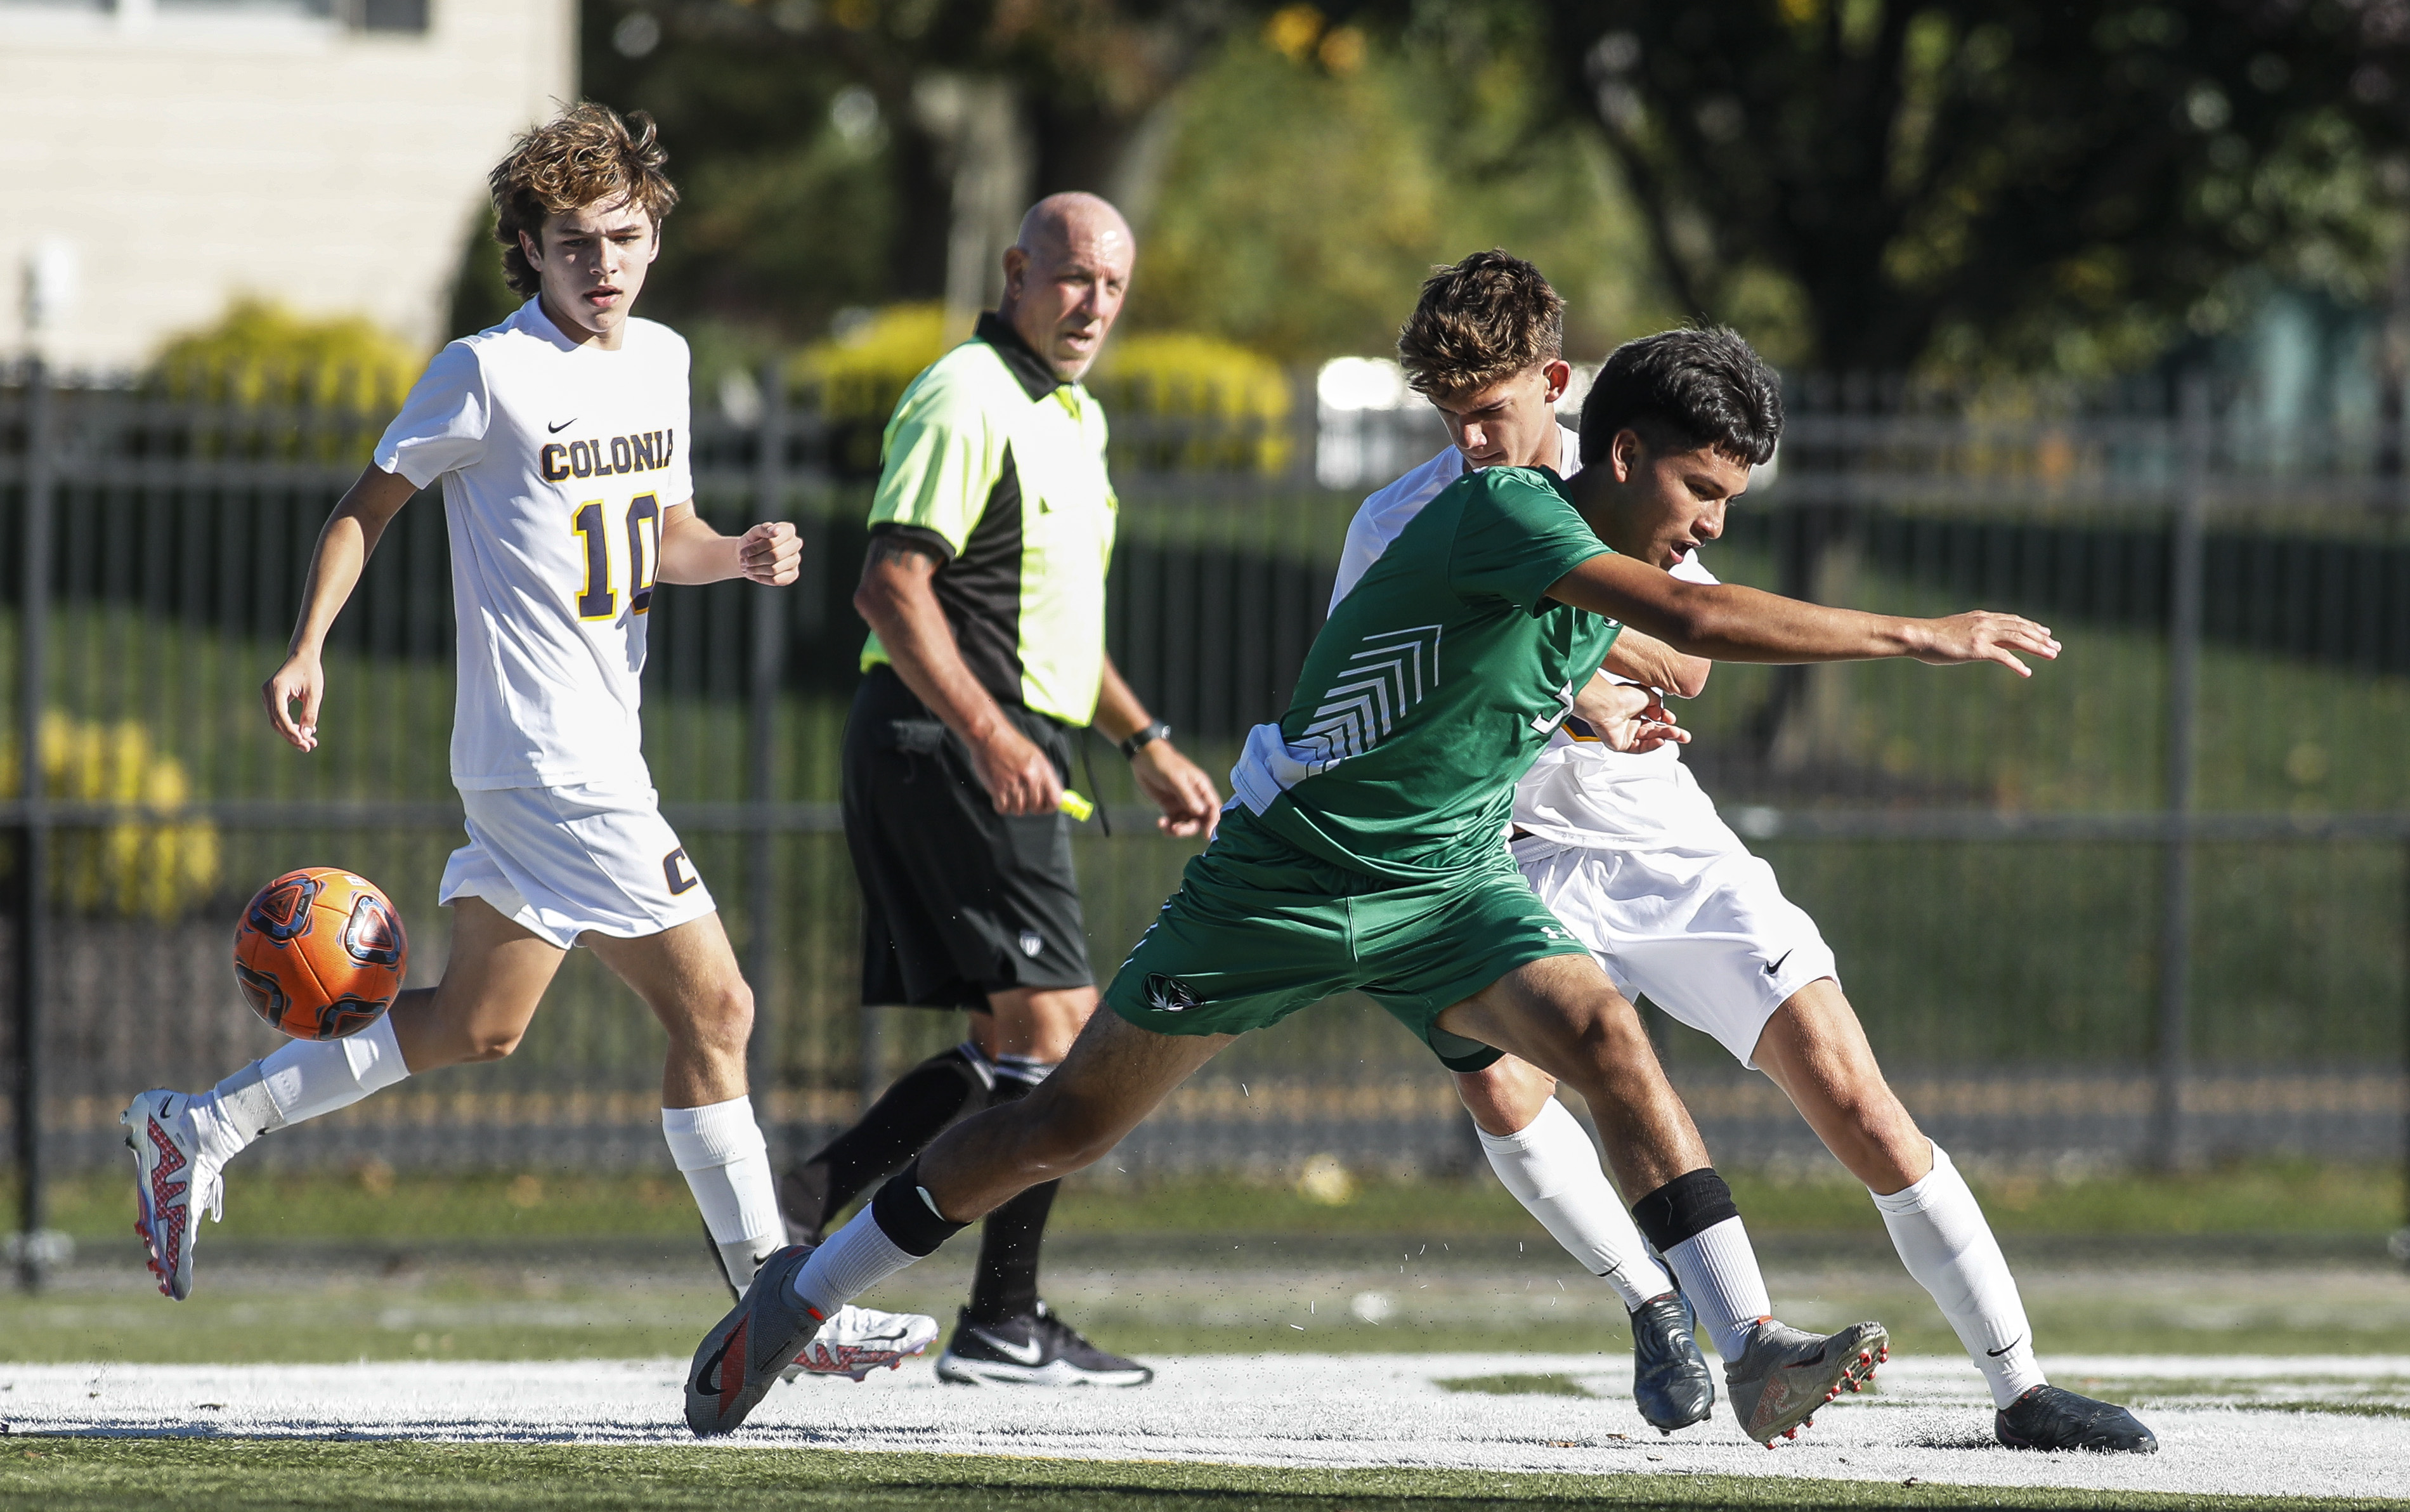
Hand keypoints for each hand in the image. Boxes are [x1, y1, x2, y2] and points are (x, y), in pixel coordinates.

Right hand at [262, 652, 325, 751]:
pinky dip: (291, 725)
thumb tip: (305, 735)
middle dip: (292, 736)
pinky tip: (307, 731)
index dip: (290, 730)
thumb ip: (310, 713)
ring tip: (311, 742)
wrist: (302, 655)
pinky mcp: (271, 698)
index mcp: (276, 688)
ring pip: (277, 721)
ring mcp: (266, 695)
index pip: (280, 715)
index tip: (302, 742)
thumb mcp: (315, 692)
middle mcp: (267, 692)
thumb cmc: (310, 671)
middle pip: (276, 721)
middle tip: (309, 747)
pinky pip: (279, 716)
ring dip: (292, 733)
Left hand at [738, 521, 800, 585]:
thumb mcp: (754, 532)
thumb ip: (764, 529)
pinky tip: (754, 574)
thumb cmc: (753, 541)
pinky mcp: (793, 574)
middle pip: (775, 556)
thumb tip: (777, 530)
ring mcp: (796, 559)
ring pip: (774, 569)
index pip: (772, 542)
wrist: (748, 556)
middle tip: (745, 561)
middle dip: (755, 560)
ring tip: (748, 567)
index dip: (756, 549)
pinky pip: (776, 580)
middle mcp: (796, 544)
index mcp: (788, 530)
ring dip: (756, 569)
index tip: (744, 551)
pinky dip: (761, 578)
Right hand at [967, 725, 1062, 815]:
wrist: (989, 735)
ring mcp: (1014, 783)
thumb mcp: (1035, 756)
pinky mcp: (998, 788)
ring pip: (1019, 810)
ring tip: (1009, 792)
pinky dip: (1000, 805)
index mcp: (1043, 769)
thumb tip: (1053, 798)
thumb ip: (1044, 777)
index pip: (1055, 800)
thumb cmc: (1012, 745)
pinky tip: (999, 794)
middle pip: (1036, 807)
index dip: (1050, 807)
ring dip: (1013, 805)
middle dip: (1029, 806)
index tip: (1044, 807)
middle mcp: (1030, 778)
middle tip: (1021, 796)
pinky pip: (1003, 808)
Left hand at [1131, 739, 1221, 837]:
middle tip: (1176, 829)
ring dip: (1178, 829)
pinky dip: (1168, 826)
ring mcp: (1182, 803)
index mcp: (1201, 787)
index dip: (1213, 822)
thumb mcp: (1176, 778)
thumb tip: (1201, 812)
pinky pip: (1173, 821)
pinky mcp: (1170, 806)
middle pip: (1200, 820)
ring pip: (1186, 823)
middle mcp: (1195, 797)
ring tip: (1166, 828)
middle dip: (1190, 828)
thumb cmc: (1163, 763)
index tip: (1207, 835)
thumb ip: (1188, 796)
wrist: (1144, 757)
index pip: (1213, 808)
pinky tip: (1160, 824)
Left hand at [1573, 685, 1689, 753]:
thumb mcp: (1647, 694)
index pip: (1654, 718)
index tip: (1672, 718)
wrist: (1607, 704)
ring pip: (1648, 739)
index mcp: (1634, 708)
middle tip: (1684, 736)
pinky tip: (1660, 741)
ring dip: (1664, 737)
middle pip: (1654, 730)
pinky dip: (1651, 746)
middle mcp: (1629, 721)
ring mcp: (1625, 733)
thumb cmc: (1621, 695)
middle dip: (1671, 732)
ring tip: (1677, 735)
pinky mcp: (1620, 744)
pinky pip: (1638, 748)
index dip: (1665, 719)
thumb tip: (1660, 714)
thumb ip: (1657, 703)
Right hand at [1909, 612, 2060, 676]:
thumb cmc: (1932, 637)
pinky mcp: (1977, 648)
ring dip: (2037, 648)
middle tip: (2056, 647)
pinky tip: (2026, 672)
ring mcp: (1982, 634)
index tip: (2046, 633)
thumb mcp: (1956, 631)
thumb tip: (1977, 641)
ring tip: (2052, 655)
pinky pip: (2003, 656)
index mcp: (1981, 617)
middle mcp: (1985, 623)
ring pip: (2018, 639)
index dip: (2032, 627)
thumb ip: (1971, 632)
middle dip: (2040, 638)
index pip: (2013, 621)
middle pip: (2020, 629)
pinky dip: (2017, 664)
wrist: (1918, 636)